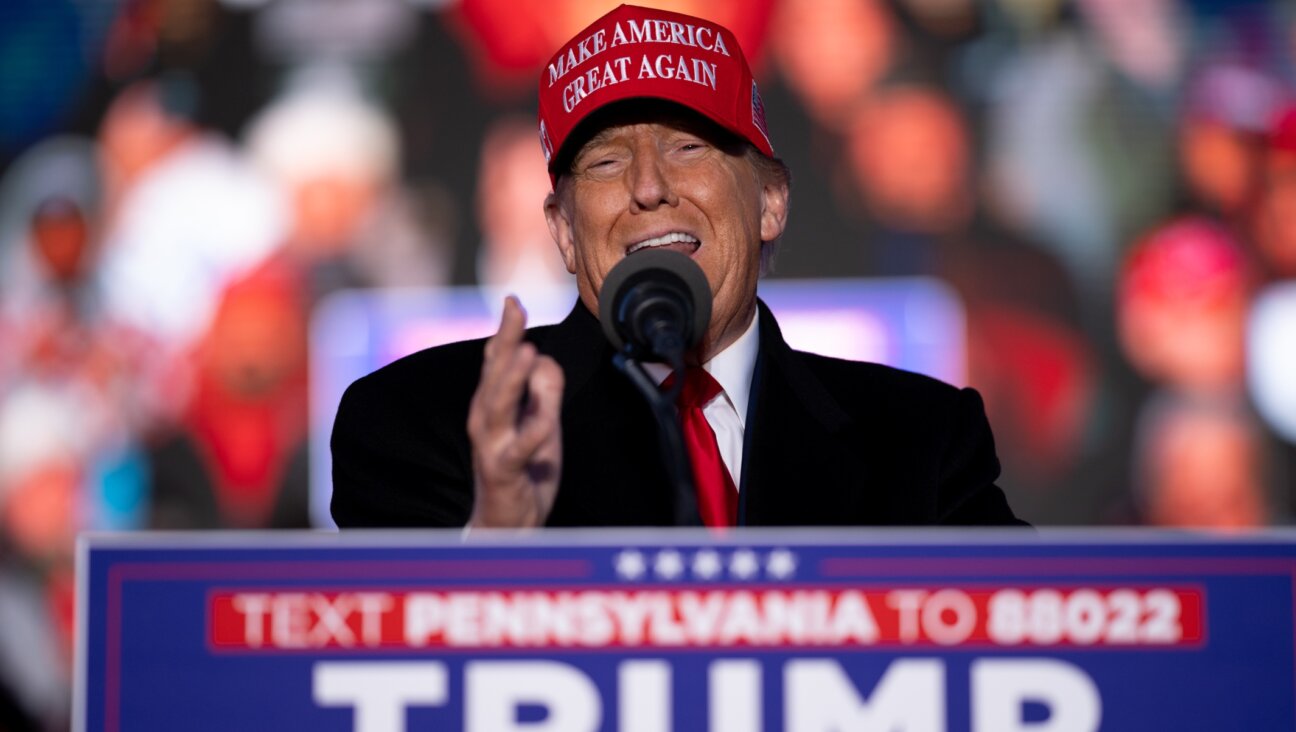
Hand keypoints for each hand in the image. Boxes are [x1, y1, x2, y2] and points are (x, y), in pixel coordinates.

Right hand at [466, 296, 564, 528]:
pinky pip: (519, 449)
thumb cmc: (522, 469)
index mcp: (493, 403)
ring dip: (511, 378)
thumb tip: (544, 358)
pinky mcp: (503, 470)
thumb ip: (543, 390)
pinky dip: (532, 432)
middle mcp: (485, 419)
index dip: (505, 329)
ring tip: (527, 351)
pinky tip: (546, 420)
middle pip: (493, 372)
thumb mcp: (540, 423)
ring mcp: (491, 444)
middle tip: (514, 308)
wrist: (506, 524)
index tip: (513, 299)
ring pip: (498, 405)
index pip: (496, 360)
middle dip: (504, 340)